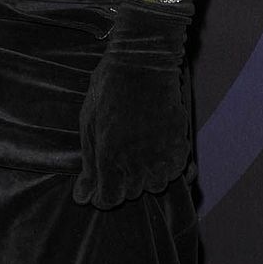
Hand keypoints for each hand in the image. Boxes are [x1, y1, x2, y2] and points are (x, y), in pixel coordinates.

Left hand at [71, 3, 192, 208]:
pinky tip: (157, 151)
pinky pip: (176, 171)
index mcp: (110, 158)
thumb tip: (83, 197)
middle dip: (123, 181)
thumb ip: (89, 163)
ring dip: (146, 176)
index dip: (103, 195)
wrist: (142, 63)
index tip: (101, 186)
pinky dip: (167, 166)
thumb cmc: (108, 90)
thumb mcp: (88, 124)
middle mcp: (137, 163)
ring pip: (155, 185)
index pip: (108, 200)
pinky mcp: (180, 144)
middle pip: (132, 193)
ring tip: (138, 155)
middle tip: (119, 158)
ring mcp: (161, 154)